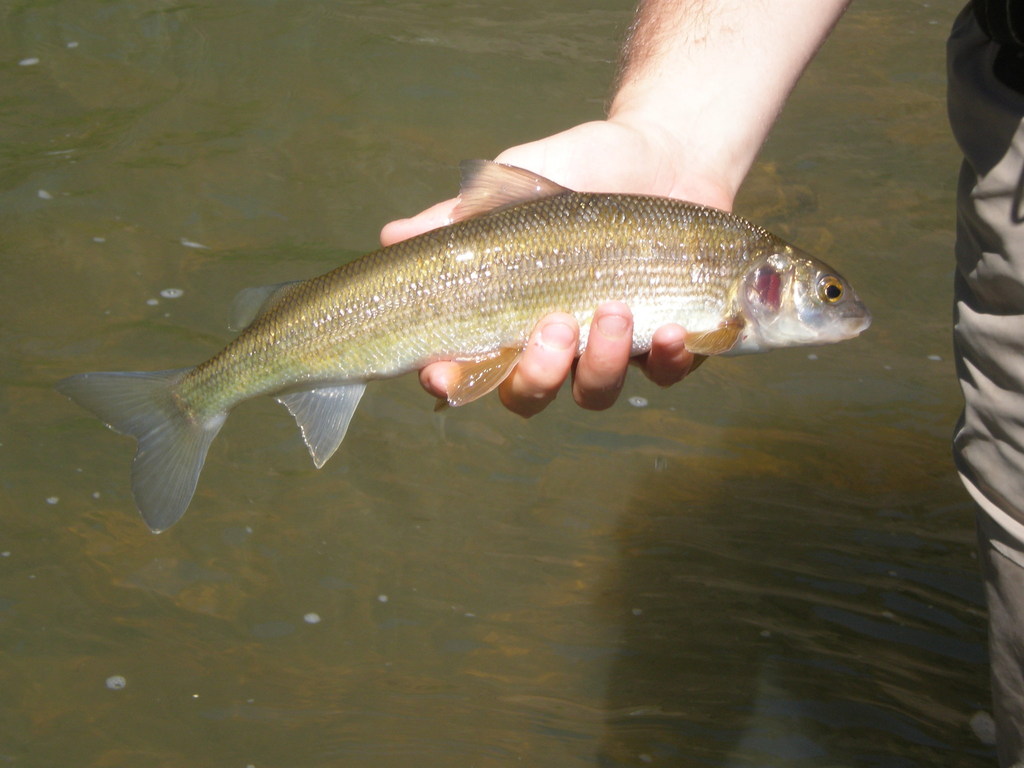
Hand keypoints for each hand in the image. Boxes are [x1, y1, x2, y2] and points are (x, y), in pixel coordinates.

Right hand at [382, 119, 721, 416]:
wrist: (667, 152)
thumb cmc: (582, 170)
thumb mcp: (518, 186)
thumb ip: (461, 216)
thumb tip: (393, 235)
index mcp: (510, 316)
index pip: (468, 366)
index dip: (451, 380)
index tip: (443, 373)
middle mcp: (556, 345)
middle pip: (529, 395)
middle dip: (537, 373)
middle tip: (555, 324)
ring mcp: (610, 350)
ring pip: (593, 394)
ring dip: (601, 364)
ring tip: (615, 309)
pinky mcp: (668, 346)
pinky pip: (666, 376)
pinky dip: (669, 361)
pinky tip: (673, 329)